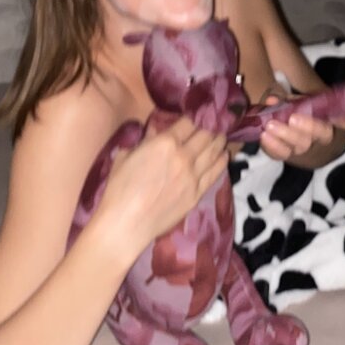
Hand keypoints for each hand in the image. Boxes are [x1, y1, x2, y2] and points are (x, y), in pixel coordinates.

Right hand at [97, 116, 228, 252]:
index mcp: (165, 142)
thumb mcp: (126, 156)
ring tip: (221, 138)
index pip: (187, 123)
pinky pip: (215, 173)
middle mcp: (184, 155)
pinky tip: (225, 156)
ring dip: (219, 142)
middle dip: (208, 130)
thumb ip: (145, 141)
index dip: (189, 121)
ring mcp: (193, 175)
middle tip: (210, 129)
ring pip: (214, 152)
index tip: (190, 122)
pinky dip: (222, 162)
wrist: (127, 223)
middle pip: (204, 135)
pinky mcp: (197, 193)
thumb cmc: (119, 188)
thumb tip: (154, 132)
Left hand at [258, 88, 344, 163]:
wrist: (288, 124)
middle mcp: (313, 140)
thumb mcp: (304, 99)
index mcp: (325, 124)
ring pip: (294, 148)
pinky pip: (278, 154)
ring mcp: (298, 150)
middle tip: (292, 117)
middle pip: (311, 139)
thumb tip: (273, 99)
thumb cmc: (301, 109)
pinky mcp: (282, 154)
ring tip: (270, 126)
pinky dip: (271, 146)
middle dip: (302, 129)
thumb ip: (294, 98)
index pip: (337, 123)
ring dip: (282, 137)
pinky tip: (264, 136)